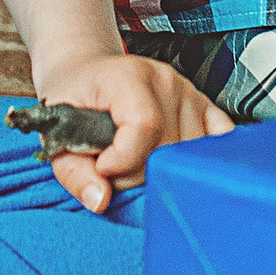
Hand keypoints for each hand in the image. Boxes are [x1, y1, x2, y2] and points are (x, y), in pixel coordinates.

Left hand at [30, 49, 216, 211]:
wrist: (85, 73)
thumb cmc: (73, 102)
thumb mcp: (56, 135)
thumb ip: (74, 173)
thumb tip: (101, 201)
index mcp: (128, 77)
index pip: (145, 126)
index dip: (122, 160)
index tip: (101, 166)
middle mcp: (165, 79)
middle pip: (168, 146)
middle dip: (137, 174)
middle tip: (113, 168)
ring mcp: (188, 91)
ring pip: (190, 152)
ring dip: (162, 170)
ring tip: (137, 160)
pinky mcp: (203, 104)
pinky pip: (218, 138)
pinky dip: (197, 158)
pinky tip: (173, 162)